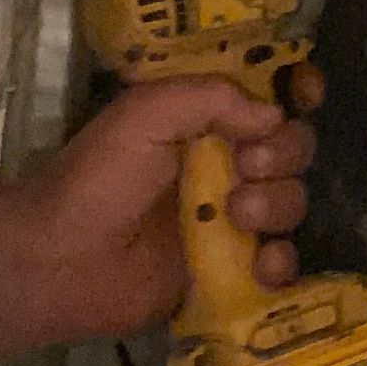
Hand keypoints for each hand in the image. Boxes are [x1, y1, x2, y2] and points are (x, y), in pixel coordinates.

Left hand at [12, 69, 320, 342]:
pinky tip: (261, 265)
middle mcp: (226, 164)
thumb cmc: (98, 179)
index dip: (295, 93)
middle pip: (292, 149)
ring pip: (291, 201)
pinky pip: (281, 262)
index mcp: (205, 121)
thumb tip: (274, 116)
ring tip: (238, 216)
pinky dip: (282, 262)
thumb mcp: (145, 115)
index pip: (268, 97)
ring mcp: (231, 220)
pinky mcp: (231, 271)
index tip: (304, 96)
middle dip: (283, 154)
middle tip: (246, 168)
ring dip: (278, 204)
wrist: (61, 262)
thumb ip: (210, 98)